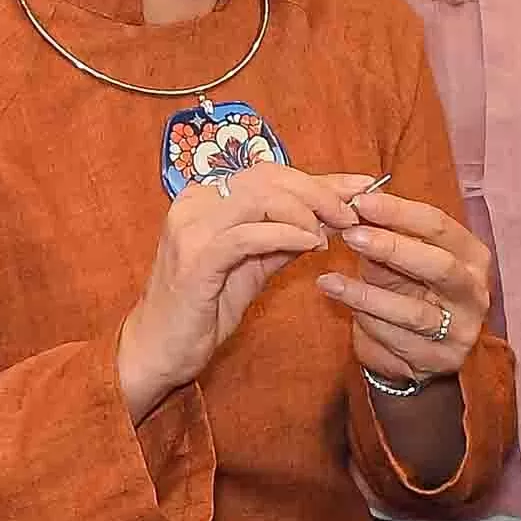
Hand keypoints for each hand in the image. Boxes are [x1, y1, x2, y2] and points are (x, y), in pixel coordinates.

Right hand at [115, 164, 333, 419]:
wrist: (159, 348)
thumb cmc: (204, 306)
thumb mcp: (251, 264)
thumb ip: (284, 236)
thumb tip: (329, 215)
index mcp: (205, 196)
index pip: (270, 172)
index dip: (320, 178)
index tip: (361, 186)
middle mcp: (195, 202)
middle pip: (268, 177)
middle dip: (319, 192)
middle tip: (352, 214)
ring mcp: (191, 228)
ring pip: (260, 198)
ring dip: (306, 212)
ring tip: (333, 233)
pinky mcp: (195, 260)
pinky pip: (248, 235)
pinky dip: (286, 235)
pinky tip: (312, 245)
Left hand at [311, 177, 494, 387]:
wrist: (420, 347)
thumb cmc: (411, 288)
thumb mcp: (402, 257)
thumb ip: (386, 234)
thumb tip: (353, 205)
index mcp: (472, 256)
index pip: (439, 226)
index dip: (398, 212)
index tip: (360, 202)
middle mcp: (474, 293)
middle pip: (438, 266)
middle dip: (391, 248)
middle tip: (350, 235)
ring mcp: (460, 331)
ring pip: (412, 311)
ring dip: (366, 295)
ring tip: (329, 280)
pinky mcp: (438, 361)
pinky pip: (395, 340)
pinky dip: (365, 323)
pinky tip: (344, 310)